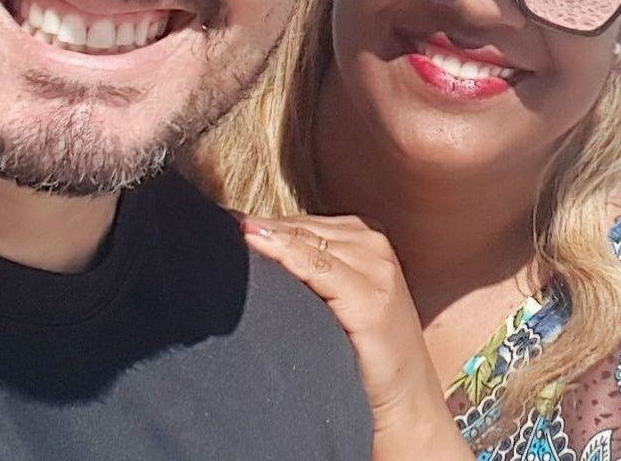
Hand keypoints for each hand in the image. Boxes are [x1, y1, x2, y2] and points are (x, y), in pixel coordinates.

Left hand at [240, 214, 473, 460]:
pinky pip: (316, 266)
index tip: (221, 220)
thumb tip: (247, 242)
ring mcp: (376, 268)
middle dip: (258, 228)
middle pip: (299, 227)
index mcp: (365, 237)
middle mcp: (373, 245)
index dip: (260, 223)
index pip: (300, 222)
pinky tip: (255, 245)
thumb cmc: (363, 349)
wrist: (405, 401)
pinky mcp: (371, 298)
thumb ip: (307, 265)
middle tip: (215, 225)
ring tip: (226, 235)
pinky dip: (285, 254)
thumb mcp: (336, 295)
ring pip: (305, 240)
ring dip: (267, 237)